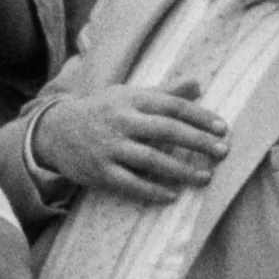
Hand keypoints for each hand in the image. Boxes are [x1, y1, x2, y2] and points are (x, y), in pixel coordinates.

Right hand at [38, 82, 228, 205]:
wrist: (56, 130)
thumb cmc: (102, 111)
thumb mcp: (129, 95)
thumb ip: (164, 92)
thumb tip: (198, 83)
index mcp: (131, 100)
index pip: (172, 106)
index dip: (200, 117)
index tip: (223, 128)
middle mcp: (121, 121)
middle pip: (166, 131)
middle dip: (197, 142)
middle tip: (223, 152)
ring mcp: (109, 148)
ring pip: (151, 160)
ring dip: (181, 170)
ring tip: (205, 177)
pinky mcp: (99, 172)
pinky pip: (130, 184)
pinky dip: (152, 191)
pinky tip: (172, 195)